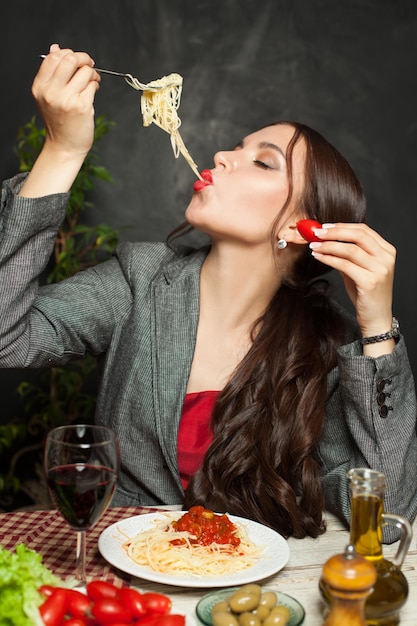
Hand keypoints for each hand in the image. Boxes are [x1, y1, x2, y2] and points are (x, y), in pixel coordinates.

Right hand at [19, 44, 100, 196]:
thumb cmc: (59, 121)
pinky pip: (93, 85)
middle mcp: (51, 91)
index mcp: (40, 86)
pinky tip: (92, 93)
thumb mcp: (48, 95)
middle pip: (70, 59)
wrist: (64, 146)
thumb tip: (56, 48)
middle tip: (88, 65)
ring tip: (91, 82)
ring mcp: (66, 99)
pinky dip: (95, 85)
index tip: (77, 60)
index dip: (68, 53)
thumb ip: (52, 73)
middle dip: (83, 58)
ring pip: (85, 71)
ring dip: (92, 74)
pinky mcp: (81, 106)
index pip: (54, 57)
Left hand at [309, 223, 395, 339]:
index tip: (324, 226)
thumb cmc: (367, 295)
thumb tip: (326, 240)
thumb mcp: (359, 270)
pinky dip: (329, 259)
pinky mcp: (370, 282)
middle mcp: (386, 258)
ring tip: (314, 246)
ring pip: (350, 249)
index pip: (364, 230)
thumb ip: (348, 255)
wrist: (376, 319)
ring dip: (328, 245)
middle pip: (358, 235)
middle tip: (316, 233)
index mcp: (386, 251)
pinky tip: (319, 257)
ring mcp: (380, 269)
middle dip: (334, 232)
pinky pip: (345, 265)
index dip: (342, 226)